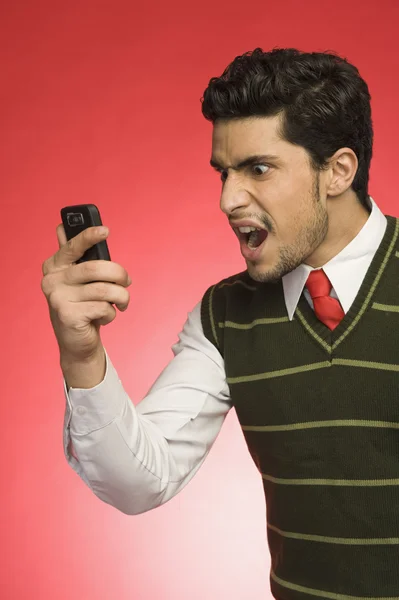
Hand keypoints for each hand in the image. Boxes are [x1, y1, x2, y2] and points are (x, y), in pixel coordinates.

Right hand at [41, 224, 130, 363]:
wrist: (76, 343)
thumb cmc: (83, 306)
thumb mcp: (80, 281)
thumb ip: (79, 257)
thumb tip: (72, 227)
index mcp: (54, 266)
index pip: (71, 246)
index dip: (88, 236)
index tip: (105, 230)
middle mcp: (52, 280)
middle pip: (95, 268)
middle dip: (119, 274)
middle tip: (126, 281)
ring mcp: (58, 299)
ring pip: (104, 290)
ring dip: (121, 296)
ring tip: (121, 302)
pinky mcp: (68, 316)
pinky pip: (103, 307)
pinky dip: (112, 313)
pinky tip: (104, 317)